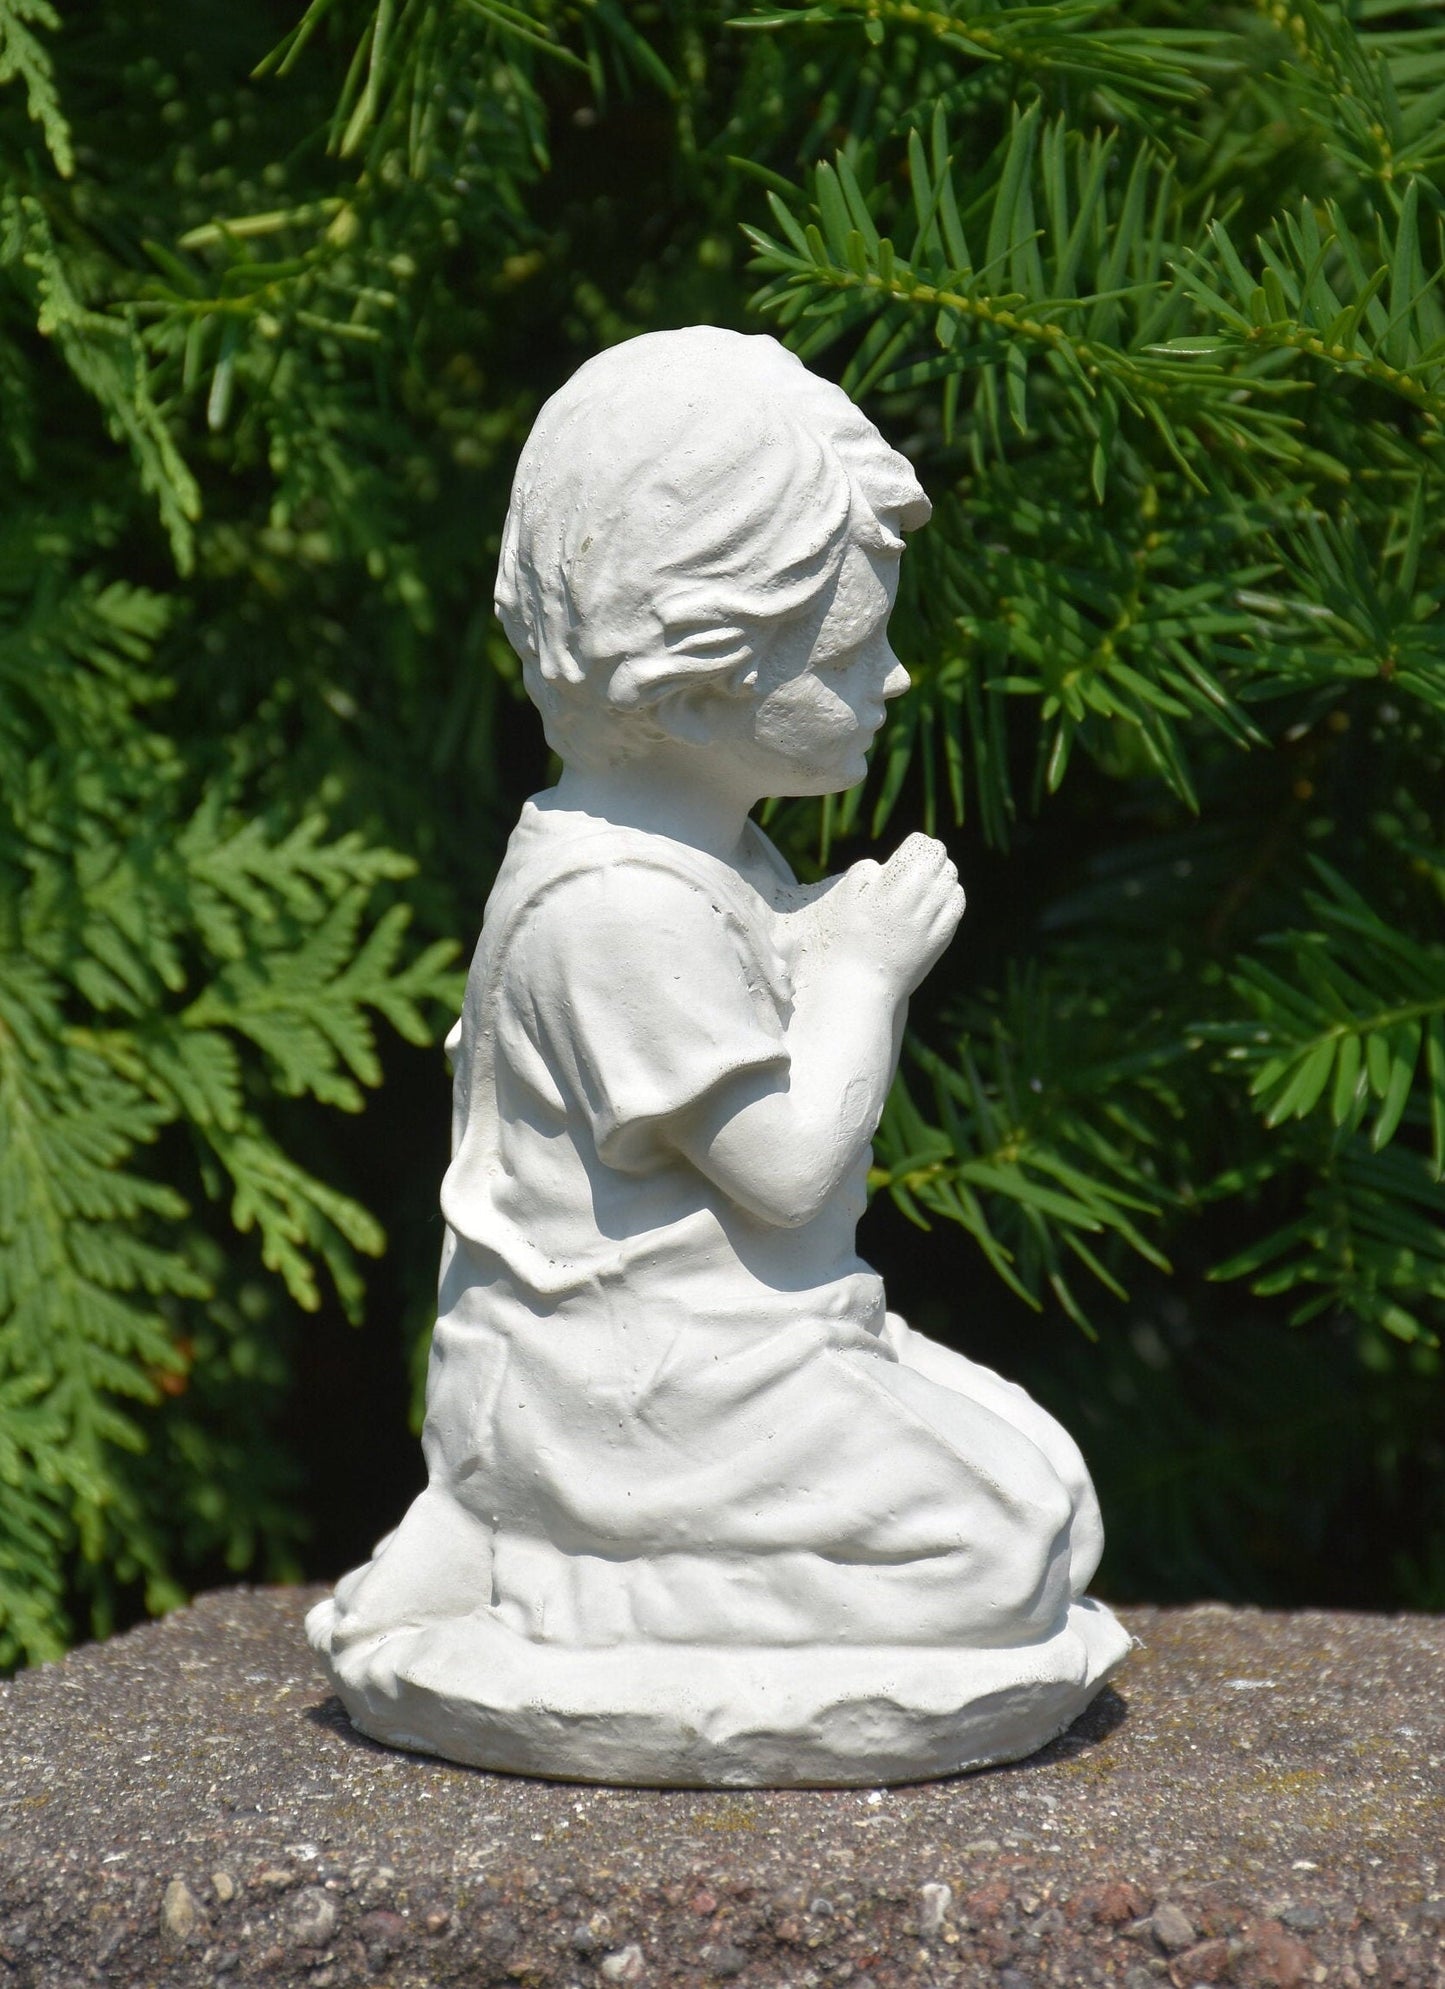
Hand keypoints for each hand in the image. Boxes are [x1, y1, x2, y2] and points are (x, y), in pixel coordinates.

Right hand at [810, 833, 965, 996]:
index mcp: (892, 886)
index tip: (905, 854)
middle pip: (941, 858)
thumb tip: (884, 867)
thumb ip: (864, 872)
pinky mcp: (942, 936)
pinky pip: (957, 902)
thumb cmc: (846, 940)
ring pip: (951, 879)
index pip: (922, 845)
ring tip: (923, 884)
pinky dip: (950, 895)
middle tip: (916, 866)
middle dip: (929, 857)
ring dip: (940, 875)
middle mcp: (918, 900)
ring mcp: (933, 920)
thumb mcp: (845, 899)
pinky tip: (935, 901)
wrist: (862, 984)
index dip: (914, 845)